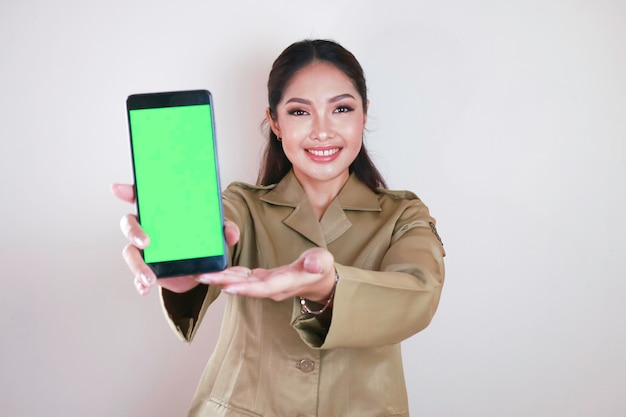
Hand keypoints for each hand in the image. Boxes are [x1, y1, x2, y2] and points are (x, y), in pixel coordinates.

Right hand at [110, 183, 239, 295]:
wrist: (203, 267)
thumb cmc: (204, 238)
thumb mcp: (217, 231)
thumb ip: (225, 229)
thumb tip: (231, 234)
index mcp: (161, 211)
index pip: (141, 197)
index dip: (128, 191)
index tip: (118, 189)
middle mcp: (148, 227)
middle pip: (129, 224)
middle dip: (133, 231)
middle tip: (145, 242)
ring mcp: (145, 249)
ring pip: (130, 253)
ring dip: (137, 265)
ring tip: (149, 278)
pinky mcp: (149, 268)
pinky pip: (137, 276)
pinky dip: (139, 283)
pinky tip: (144, 288)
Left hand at [196, 247, 336, 302]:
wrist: (318, 280)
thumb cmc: (321, 268)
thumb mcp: (324, 262)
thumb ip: (318, 262)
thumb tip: (313, 264)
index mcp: (287, 282)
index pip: (265, 287)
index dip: (246, 288)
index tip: (228, 287)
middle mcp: (272, 287)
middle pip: (246, 287)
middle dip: (224, 283)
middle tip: (203, 277)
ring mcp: (265, 284)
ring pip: (241, 283)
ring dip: (221, 279)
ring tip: (201, 274)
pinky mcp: (261, 279)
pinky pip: (242, 278)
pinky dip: (228, 274)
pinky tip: (215, 269)